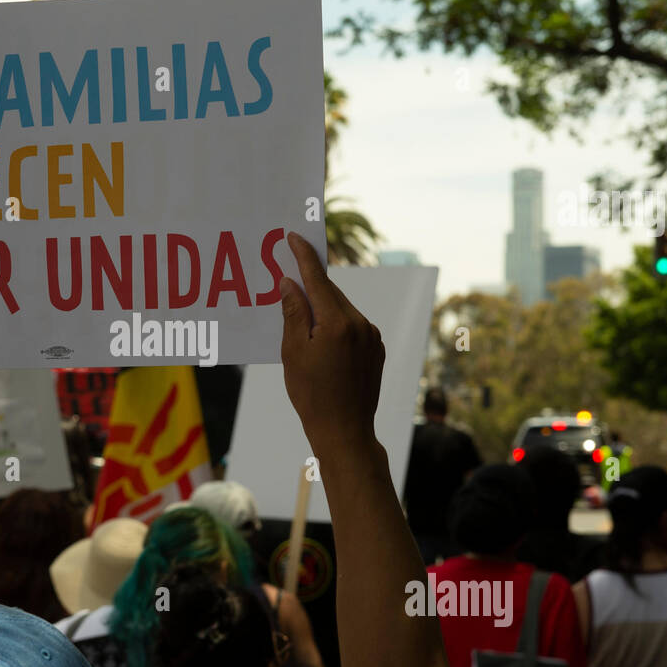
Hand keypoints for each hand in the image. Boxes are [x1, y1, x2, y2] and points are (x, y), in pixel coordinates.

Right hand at [279, 231, 384, 451]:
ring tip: (302, 323)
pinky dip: (336, 324)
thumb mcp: (293, 352)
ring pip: (342, 309)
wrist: (345, 430)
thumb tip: (290, 283)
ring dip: (323, 308)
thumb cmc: (312, 394)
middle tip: (288, 277)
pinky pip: (353, 326)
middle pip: (330, 292)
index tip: (294, 236)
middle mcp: (360, 324)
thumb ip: (293, 313)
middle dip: (310, 285)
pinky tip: (322, 341)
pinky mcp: (377, 348)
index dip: (303, 256)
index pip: (317, 278)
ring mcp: (372, 336)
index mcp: (336, 322)